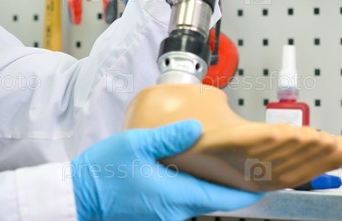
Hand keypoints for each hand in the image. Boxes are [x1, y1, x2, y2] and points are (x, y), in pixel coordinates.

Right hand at [70, 120, 262, 219]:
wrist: (77, 196)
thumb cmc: (102, 172)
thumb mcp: (135, 144)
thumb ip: (169, 136)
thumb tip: (197, 128)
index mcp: (176, 195)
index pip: (224, 199)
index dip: (247, 190)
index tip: (264, 179)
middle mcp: (174, 212)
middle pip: (212, 198)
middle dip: (226, 181)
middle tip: (238, 158)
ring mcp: (163, 216)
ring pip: (195, 199)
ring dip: (205, 182)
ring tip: (212, 157)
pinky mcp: (152, 215)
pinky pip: (179, 201)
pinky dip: (187, 186)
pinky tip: (182, 167)